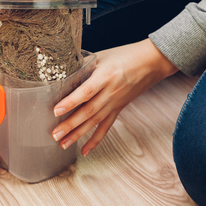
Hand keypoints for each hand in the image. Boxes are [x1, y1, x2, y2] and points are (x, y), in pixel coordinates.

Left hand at [52, 39, 178, 155]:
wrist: (151, 62)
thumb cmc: (126, 55)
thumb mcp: (102, 56)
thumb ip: (83, 65)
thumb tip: (62, 73)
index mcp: (105, 76)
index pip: (86, 91)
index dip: (71, 102)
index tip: (56, 111)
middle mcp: (110, 92)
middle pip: (88, 111)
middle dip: (70, 125)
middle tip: (54, 134)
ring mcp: (115, 103)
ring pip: (95, 122)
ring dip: (78, 134)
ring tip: (63, 144)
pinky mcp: (118, 109)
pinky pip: (106, 127)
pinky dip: (95, 140)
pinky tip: (84, 151)